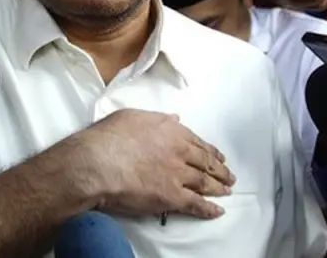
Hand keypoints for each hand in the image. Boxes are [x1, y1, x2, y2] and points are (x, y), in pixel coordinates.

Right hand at [74, 109, 234, 218]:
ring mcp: (178, 175)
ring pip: (205, 182)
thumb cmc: (108, 137)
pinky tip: (217, 210)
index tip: (218, 157)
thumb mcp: (132, 117)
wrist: (98, 162)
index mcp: (171, 131)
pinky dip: (209, 208)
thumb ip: (157, 118)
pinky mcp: (172, 197)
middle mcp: (180, 152)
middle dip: (220, 170)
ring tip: (227, 191)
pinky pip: (196, 204)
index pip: (197, 142)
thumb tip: (175, 119)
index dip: (210, 151)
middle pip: (206, 163)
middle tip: (228, 176)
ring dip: (218, 187)